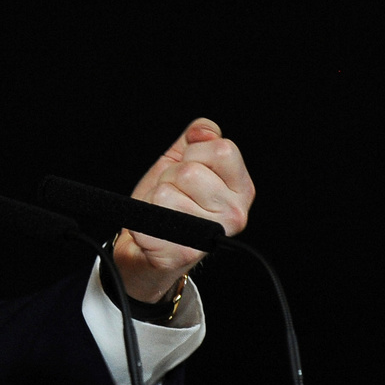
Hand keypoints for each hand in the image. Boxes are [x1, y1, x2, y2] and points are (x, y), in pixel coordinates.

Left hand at [113, 118, 253, 302]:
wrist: (148, 243)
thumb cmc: (170, 201)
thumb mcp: (184, 160)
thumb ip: (198, 137)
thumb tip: (203, 130)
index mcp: (241, 188)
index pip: (222, 150)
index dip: (195, 153)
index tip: (190, 167)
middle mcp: (234, 214)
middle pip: (189, 172)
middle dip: (170, 177)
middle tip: (174, 194)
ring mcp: (210, 236)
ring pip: (165, 193)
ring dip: (155, 198)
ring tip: (164, 212)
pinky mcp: (182, 253)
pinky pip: (149, 218)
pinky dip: (143, 219)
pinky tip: (155, 228)